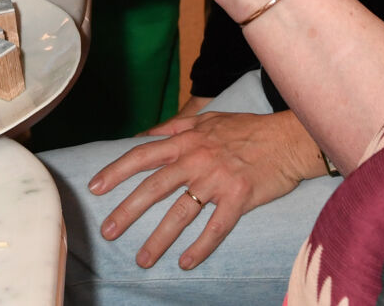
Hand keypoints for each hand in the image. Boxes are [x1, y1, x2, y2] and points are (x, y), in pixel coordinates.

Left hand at [87, 109, 326, 270]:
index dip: (116, 171)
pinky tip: (184, 263)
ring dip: (158, 238)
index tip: (95, 188)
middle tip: (108, 231)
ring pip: (180, 213)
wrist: (288, 139)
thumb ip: (175, 128)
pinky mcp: (239, 198)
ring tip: (141, 259)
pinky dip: (199, 247)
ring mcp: (217, 180)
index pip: (142, 155)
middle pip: (154, 187)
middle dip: (127, 211)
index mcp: (187, 140)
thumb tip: (144, 135)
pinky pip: (215, 228)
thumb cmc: (247, 130)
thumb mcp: (208, 119)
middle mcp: (197, 159)